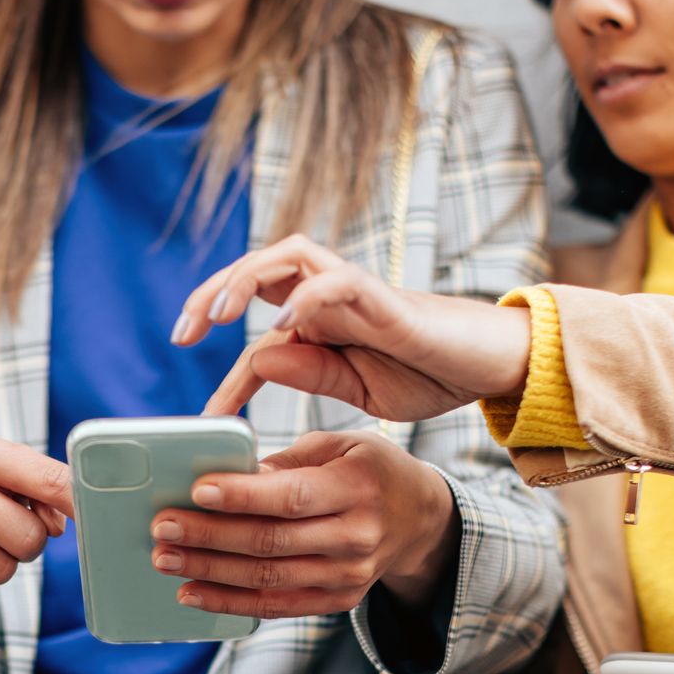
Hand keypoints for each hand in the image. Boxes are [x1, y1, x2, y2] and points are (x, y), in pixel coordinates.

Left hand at [149, 431, 459, 619]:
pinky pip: (276, 607)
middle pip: (271, 542)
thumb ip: (287, 461)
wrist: (420, 519)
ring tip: (165, 559)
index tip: (197, 490)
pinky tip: (192, 593)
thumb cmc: (369, 470)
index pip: (292, 497)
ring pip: (268, 580)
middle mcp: (357, 536)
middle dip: (210, 536)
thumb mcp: (340, 445)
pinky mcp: (338, 600)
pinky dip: (230, 603)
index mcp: (357, 486)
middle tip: (163, 528)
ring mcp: (348, 575)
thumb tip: (231, 477)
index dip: (243, 496)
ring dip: (210, 572)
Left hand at [173, 234, 532, 420]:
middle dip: (212, 294)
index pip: (257, 334)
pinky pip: (336, 281)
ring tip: (219, 315)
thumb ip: (312, 372)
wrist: (490, 366)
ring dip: (246, 278)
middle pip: (258, 270)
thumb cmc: (428, 373)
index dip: (229, 373)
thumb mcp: (358, 387)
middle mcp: (329, 295)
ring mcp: (355, 290)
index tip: (206, 417)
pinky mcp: (383, 296)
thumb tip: (260, 356)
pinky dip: (304, 298)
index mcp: (319, 321)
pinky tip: (281, 327)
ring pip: (287, 255)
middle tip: (182, 334)